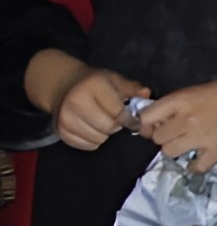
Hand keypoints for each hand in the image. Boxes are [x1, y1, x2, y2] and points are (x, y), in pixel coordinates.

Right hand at [28, 52, 146, 150]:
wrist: (63, 85)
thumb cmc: (94, 83)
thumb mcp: (114, 80)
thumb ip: (132, 88)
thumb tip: (146, 95)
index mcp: (93, 86)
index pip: (117, 111)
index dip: (128, 117)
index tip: (132, 118)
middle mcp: (76, 102)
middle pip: (107, 127)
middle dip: (117, 126)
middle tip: (116, 119)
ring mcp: (65, 118)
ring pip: (97, 138)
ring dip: (105, 134)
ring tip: (103, 122)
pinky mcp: (61, 131)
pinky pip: (86, 145)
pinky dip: (94, 140)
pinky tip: (93, 129)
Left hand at [137, 77, 216, 173]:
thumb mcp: (192, 92)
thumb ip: (172, 106)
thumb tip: (153, 123)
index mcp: (180, 102)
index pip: (146, 117)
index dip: (149, 122)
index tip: (158, 124)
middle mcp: (186, 120)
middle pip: (157, 138)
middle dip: (164, 136)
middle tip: (177, 133)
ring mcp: (200, 138)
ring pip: (169, 152)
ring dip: (176, 149)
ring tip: (189, 143)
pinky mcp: (215, 152)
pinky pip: (195, 167)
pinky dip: (196, 164)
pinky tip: (201, 157)